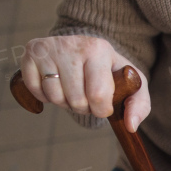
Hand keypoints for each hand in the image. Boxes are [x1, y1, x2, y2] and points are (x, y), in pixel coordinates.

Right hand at [19, 35, 149, 131]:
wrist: (83, 49)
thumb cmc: (110, 73)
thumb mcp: (131, 85)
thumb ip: (139, 105)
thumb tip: (131, 126)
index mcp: (99, 49)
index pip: (98, 95)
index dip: (101, 109)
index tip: (104, 102)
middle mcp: (73, 44)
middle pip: (76, 100)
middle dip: (83, 106)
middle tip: (86, 94)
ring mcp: (49, 47)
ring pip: (55, 97)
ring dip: (64, 102)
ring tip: (71, 88)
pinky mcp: (31, 52)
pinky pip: (35, 90)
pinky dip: (44, 96)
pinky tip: (55, 84)